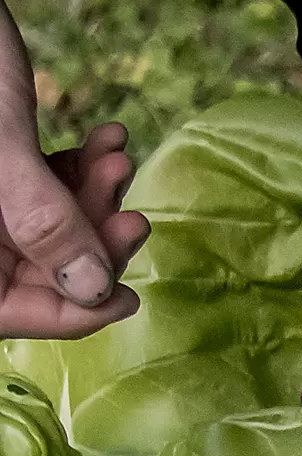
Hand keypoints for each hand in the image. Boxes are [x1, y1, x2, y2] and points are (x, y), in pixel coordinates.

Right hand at [0, 0, 146, 337]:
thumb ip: (42, 219)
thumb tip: (94, 289)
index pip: (6, 311)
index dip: (69, 314)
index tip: (128, 297)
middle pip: (34, 273)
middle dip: (91, 246)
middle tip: (135, 218)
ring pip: (45, 230)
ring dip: (90, 202)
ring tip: (117, 162)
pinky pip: (39, 187)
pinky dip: (76, 170)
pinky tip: (105, 141)